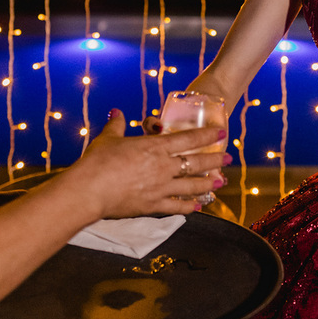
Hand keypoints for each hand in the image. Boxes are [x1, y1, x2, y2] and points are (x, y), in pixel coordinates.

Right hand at [67, 109, 228, 218]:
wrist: (89, 191)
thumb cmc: (97, 162)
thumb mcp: (108, 139)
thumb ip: (117, 125)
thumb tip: (117, 112)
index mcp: (154, 147)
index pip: (188, 139)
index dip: (207, 135)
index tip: (221, 132)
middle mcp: (163, 167)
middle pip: (197, 163)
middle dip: (215, 160)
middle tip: (227, 159)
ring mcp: (161, 188)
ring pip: (192, 185)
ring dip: (208, 184)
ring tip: (220, 182)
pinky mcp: (153, 206)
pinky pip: (177, 207)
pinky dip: (189, 206)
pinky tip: (198, 206)